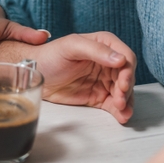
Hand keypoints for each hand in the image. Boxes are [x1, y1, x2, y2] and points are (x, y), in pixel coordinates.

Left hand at [0, 32, 136, 123]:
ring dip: (126, 101)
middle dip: (126, 89)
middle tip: (120, 99)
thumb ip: (97, 51)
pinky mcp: (98, 96)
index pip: (126, 57)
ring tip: (122, 111)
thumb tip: (120, 59)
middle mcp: (108, 62)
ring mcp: (104, 80)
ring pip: (123, 92)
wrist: (35, 73)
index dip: (128, 71)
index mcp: (104, 45)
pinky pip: (114, 104)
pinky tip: (122, 116)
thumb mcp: (72, 47)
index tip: (123, 83)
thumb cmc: (51, 55)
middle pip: (127, 76)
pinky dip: (120, 111)